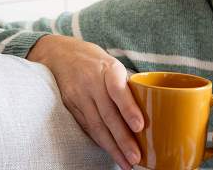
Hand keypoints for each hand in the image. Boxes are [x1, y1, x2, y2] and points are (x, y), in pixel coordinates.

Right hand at [27, 35, 143, 168]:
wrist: (60, 53)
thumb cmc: (96, 61)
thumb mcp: (113, 64)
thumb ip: (128, 85)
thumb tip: (152, 109)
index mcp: (107, 68)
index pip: (117, 89)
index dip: (129, 108)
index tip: (140, 126)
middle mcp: (91, 81)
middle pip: (108, 114)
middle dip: (123, 139)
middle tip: (136, 157)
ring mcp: (78, 95)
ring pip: (96, 125)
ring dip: (112, 147)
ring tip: (126, 162)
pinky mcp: (70, 105)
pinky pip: (87, 127)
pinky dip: (100, 141)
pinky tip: (111, 152)